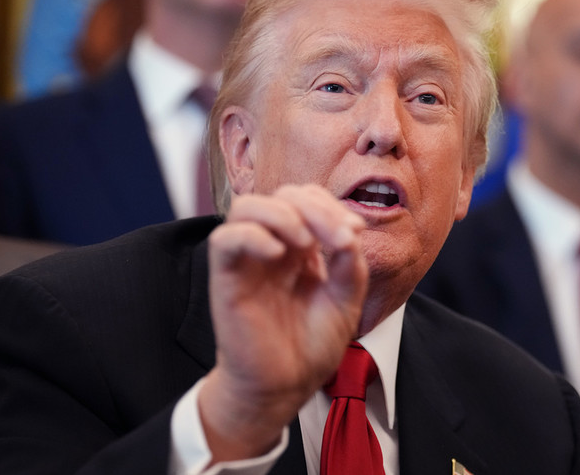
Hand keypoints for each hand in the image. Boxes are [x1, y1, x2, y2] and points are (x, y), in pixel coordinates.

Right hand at [198, 184, 367, 461]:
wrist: (286, 385)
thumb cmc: (311, 345)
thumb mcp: (346, 300)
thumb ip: (349, 263)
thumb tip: (347, 231)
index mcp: (300, 248)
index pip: (307, 199)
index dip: (331, 206)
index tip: (354, 233)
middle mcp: (272, 247)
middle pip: (282, 194)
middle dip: (314, 207)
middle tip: (337, 239)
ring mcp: (248, 260)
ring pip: (246, 206)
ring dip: (282, 214)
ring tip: (305, 243)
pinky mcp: (227, 278)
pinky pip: (225, 238)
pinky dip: (252, 235)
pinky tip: (278, 253)